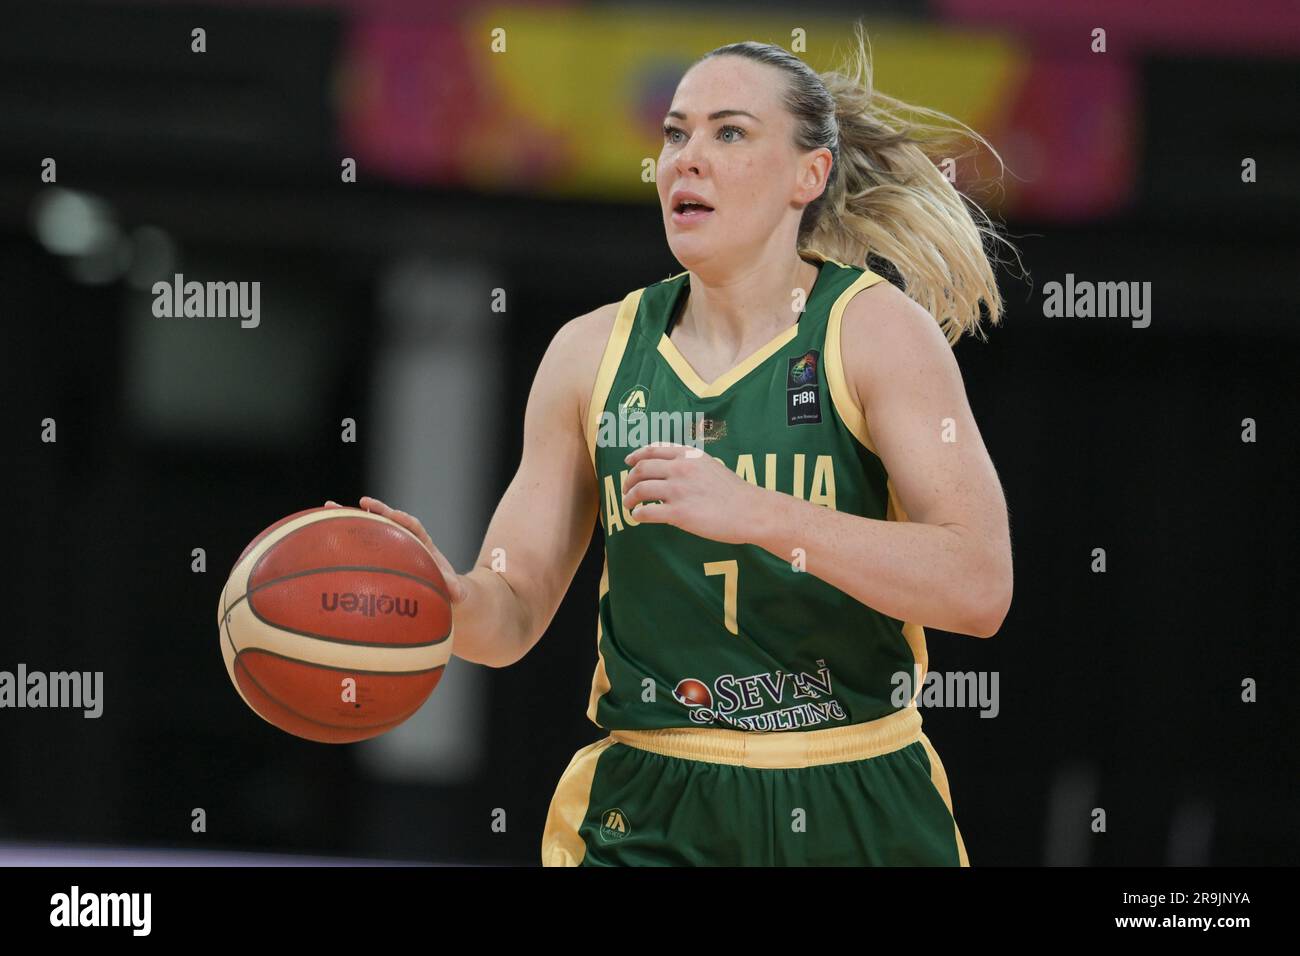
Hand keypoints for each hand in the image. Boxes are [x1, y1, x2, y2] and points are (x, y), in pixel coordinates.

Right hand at [324, 497, 467, 603]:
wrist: (443, 592)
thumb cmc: (449, 590)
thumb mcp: (455, 591)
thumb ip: (455, 588)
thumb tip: (456, 591)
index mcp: (425, 545)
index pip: (414, 527)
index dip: (405, 520)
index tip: (395, 515)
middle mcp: (407, 541)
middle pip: (390, 521)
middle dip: (377, 510)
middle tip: (361, 502)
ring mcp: (392, 546)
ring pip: (372, 529)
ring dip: (353, 518)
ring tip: (328, 508)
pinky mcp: (380, 555)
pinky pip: (361, 545)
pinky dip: (345, 539)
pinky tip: (321, 534)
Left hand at [621, 443, 762, 544]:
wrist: (750, 511)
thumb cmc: (733, 491)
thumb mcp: (710, 465)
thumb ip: (689, 463)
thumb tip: (669, 469)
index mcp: (688, 455)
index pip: (653, 449)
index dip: (636, 455)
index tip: (628, 462)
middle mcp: (680, 468)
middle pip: (640, 469)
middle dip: (628, 480)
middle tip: (626, 490)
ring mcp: (678, 490)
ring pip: (639, 490)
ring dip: (628, 499)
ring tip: (628, 506)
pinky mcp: (678, 513)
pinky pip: (646, 512)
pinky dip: (637, 515)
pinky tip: (638, 518)